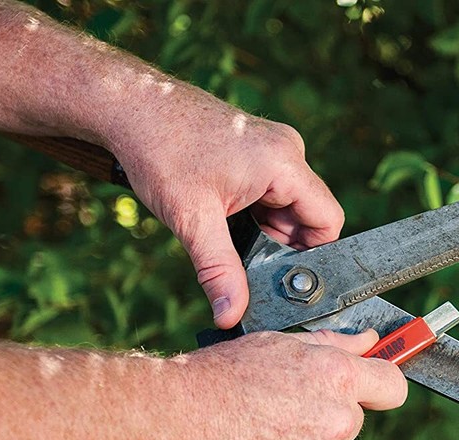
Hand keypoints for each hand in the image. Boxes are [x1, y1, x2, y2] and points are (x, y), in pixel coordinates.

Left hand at [112, 93, 342, 328]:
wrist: (130, 106)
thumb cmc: (159, 151)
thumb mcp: (192, 220)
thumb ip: (218, 271)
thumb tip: (231, 315)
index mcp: (283, 163)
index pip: (327, 220)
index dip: (312, 255)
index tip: (282, 277)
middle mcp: (286, 150)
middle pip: (307, 215)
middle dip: (280, 245)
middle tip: (245, 263)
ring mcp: (272, 147)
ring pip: (288, 205)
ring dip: (264, 229)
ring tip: (227, 234)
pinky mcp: (257, 148)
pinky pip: (272, 191)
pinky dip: (255, 213)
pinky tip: (224, 217)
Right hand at [164, 329, 405, 439]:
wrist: (172, 421)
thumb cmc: (220, 376)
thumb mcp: (279, 344)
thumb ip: (334, 344)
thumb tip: (370, 342)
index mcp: (336, 379)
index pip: (392, 386)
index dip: (381, 384)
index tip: (372, 387)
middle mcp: (334, 421)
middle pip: (351, 420)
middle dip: (325, 413)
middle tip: (280, 404)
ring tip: (254, 427)